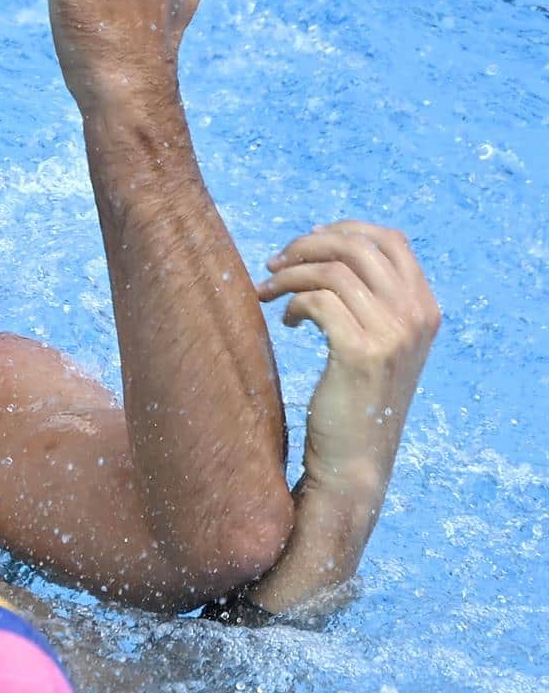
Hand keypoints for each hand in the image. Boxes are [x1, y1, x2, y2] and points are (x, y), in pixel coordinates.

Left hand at [258, 221, 439, 496]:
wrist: (355, 461)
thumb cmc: (355, 401)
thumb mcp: (377, 343)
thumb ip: (370, 301)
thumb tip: (328, 248)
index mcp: (425, 308)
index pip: (391, 241)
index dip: (343, 231)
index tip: (306, 242)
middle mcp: (416, 316)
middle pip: (358, 247)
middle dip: (308, 246)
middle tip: (274, 264)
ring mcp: (393, 333)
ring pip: (332, 271)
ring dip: (290, 275)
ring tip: (267, 293)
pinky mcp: (360, 352)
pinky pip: (318, 300)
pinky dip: (293, 303)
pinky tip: (286, 322)